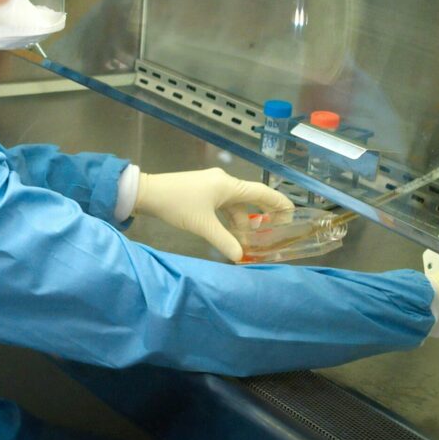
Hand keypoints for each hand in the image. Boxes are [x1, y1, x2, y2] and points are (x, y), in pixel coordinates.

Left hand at [133, 168, 294, 261]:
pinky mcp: (203, 192)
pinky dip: (229, 219)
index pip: (263, 193)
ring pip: (236, 205)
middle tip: (269, 238)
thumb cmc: (177, 204)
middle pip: (251, 200)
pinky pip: (224, 206)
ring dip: (242, 223)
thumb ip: (224, 241)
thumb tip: (240, 257)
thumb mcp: (203, 225)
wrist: (147, 193)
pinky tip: (230, 234)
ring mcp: (213, 186)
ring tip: (248, 243)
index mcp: (228, 185)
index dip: (280, 204)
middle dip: (260, 219)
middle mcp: (224, 182)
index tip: (291, 218)